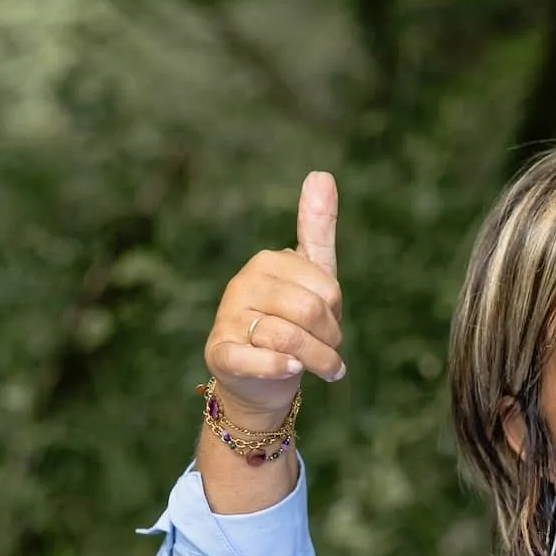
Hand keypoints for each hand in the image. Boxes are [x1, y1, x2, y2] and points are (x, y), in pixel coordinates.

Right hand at [202, 170, 345, 429]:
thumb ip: (316, 230)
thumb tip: (321, 174)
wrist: (256, 381)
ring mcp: (227, 319)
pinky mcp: (219, 353)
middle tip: (332, 354)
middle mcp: (242, 285)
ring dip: (318, 361)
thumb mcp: (309, 277)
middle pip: (307, 311)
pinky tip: (292, 370)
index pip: (324, 287)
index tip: (331, 323)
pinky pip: (251, 358)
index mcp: (266, 262)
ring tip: (327, 370)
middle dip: (329, 339)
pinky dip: (276, 367)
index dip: (336, 312)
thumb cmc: (287, 323)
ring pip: (288, 338)